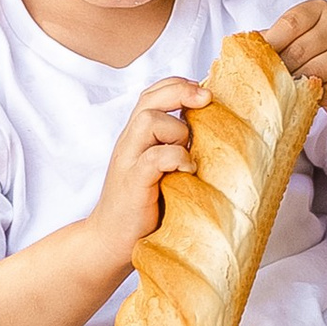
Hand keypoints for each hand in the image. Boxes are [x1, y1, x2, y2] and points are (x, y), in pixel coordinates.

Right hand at [89, 77, 205, 269]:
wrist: (109, 240)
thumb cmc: (142, 207)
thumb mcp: (159, 171)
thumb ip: (175, 149)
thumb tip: (216, 136)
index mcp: (137, 137)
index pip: (151, 94)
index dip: (177, 85)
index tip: (203, 91)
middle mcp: (130, 143)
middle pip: (149, 99)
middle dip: (180, 92)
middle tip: (207, 99)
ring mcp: (128, 162)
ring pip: (148, 121)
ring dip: (176, 128)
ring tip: (189, 148)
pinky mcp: (133, 183)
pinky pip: (153, 157)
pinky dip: (175, 157)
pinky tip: (188, 170)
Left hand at [264, 0, 326, 125]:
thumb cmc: (321, 55)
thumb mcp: (299, 39)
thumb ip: (274, 40)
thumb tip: (240, 48)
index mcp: (322, 10)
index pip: (291, 23)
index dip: (270, 43)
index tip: (256, 59)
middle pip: (299, 51)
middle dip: (280, 70)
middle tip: (269, 82)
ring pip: (313, 73)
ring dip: (294, 86)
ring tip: (285, 91)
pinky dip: (312, 99)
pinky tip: (307, 99)